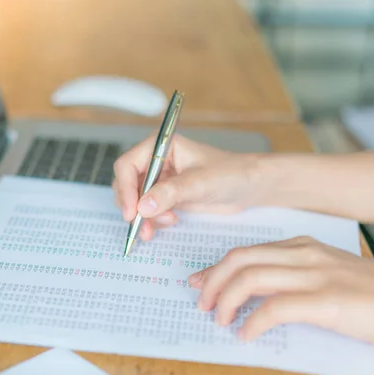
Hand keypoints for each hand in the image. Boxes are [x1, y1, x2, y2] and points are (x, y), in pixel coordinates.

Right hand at [112, 134, 263, 240]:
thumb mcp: (200, 183)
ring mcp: (160, 180)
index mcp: (162, 147)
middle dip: (133, 207)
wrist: (248, 187)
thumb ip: (171, 193)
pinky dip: (152, 220)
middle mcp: (156, 161)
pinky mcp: (166, 196)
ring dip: (142, 217)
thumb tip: (143, 207)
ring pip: (135, 200)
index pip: (128, 165)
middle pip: (127, 184)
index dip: (125, 189)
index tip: (132, 212)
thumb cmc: (230, 174)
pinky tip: (169, 222)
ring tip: (158, 227)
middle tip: (141, 227)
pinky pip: (147, 210)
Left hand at [188, 236, 373, 361]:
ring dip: (226, 302)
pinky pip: (274, 309)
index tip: (199, 282)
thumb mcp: (326, 271)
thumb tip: (257, 293)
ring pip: (250, 279)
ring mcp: (313, 276)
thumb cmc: (371, 293)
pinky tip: (246, 336)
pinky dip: (252, 323)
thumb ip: (293, 274)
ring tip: (221, 321)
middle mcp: (303, 255)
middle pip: (240, 260)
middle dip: (213, 282)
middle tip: (203, 304)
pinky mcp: (324, 301)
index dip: (216, 268)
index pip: (245, 251)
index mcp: (301, 246)